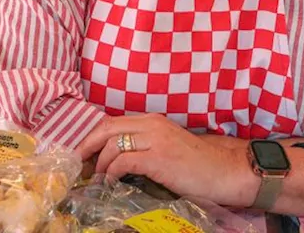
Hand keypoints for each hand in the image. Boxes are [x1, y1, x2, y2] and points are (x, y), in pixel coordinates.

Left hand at [77, 114, 257, 208]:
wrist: (224, 170)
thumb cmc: (196, 163)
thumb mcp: (166, 146)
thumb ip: (144, 145)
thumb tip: (115, 159)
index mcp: (151, 120)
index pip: (111, 123)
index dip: (92, 138)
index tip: (83, 155)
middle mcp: (151, 124)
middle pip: (106, 128)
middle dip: (87, 146)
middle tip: (79, 165)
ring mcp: (155, 140)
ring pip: (111, 144)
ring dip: (99, 164)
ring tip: (97, 179)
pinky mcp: (158, 158)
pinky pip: (123, 161)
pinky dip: (112, 172)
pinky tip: (110, 182)